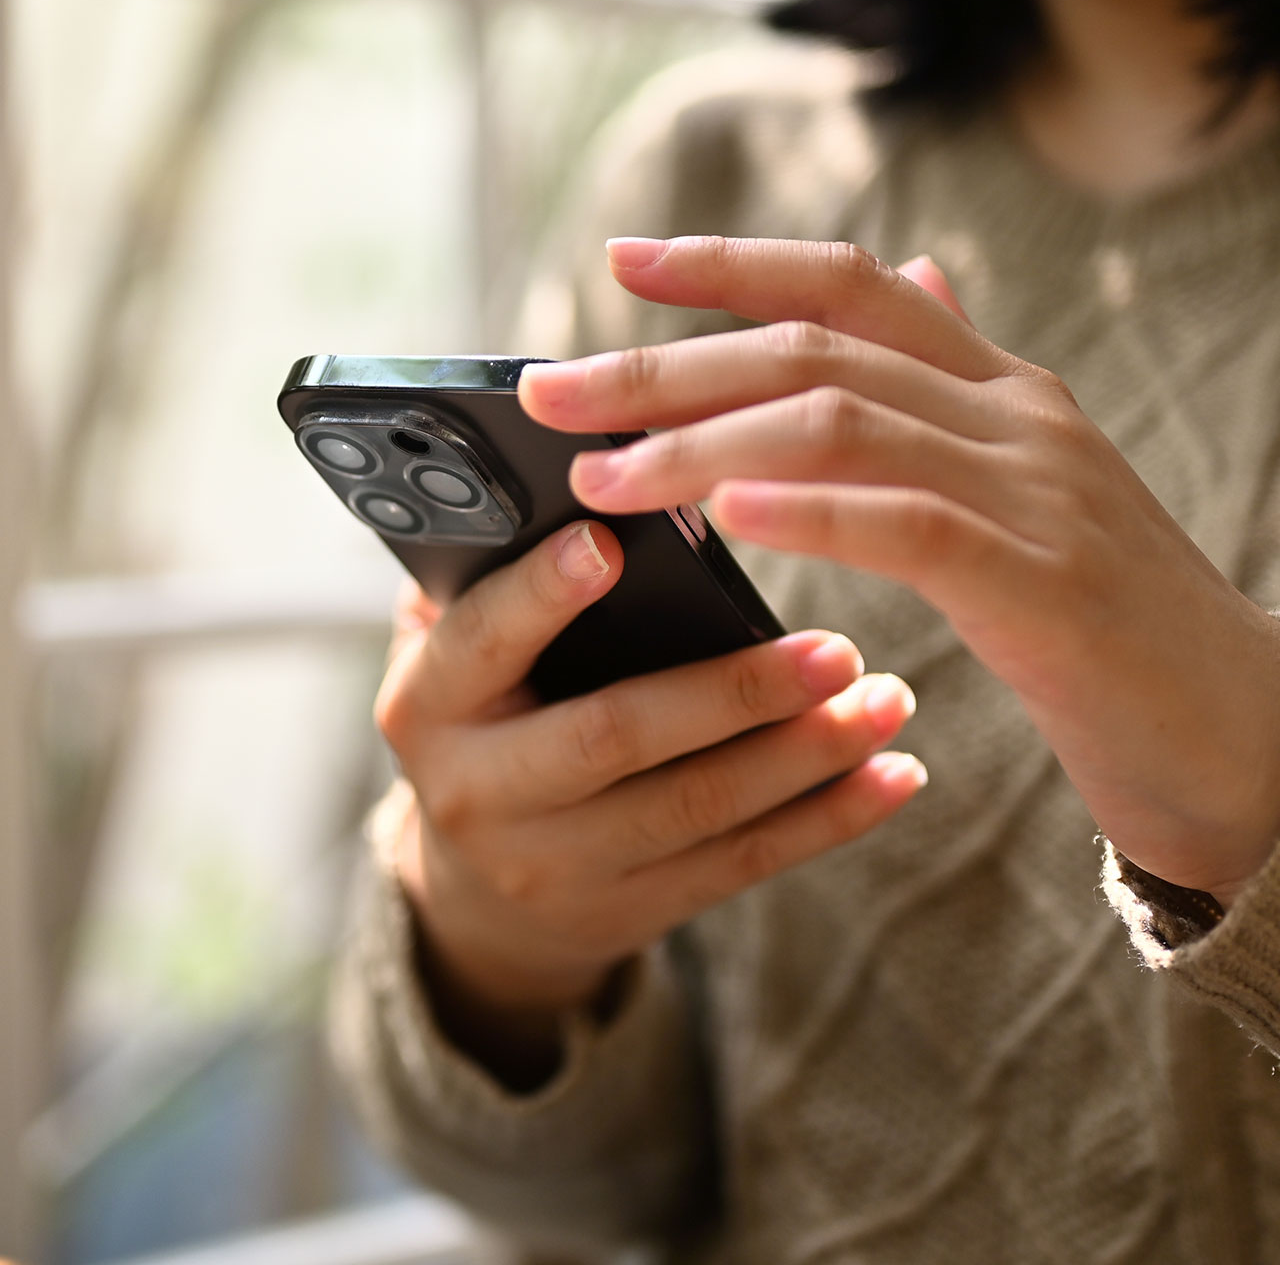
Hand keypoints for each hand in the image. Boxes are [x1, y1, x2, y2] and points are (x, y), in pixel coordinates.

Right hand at [375, 519, 921, 1068]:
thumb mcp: (454, 660)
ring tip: (886, 699)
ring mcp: (559, 863)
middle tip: (835, 647)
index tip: (610, 544)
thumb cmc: (484, 726)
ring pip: (697, 808)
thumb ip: (485, 584)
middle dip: (732, 692)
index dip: (540, 597)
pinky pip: (739, 863)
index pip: (480, 644)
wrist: (481, 899)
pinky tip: (893, 775)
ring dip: (804, 755)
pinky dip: (827, 820)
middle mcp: (482, 792)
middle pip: (615, 737)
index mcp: (428, 706)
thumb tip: (578, 480)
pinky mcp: (632, 908)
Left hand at [518, 236, 1279, 906]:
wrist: (1232, 728)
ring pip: (841, 423)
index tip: (624, 264)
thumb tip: (912, 272)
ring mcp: (1035, 490)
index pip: (851, 284)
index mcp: (1000, 388)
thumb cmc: (1101, 622)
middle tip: (554, 389)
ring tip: (603, 475)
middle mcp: (1014, 415)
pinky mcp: (1044, 584)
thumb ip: (953, 388)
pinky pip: (908, 525)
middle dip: (667, 365)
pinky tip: (724, 518)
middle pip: (814, 347)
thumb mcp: (1024, 485)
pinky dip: (809, 513)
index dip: (732, 264)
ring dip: (704, 445)